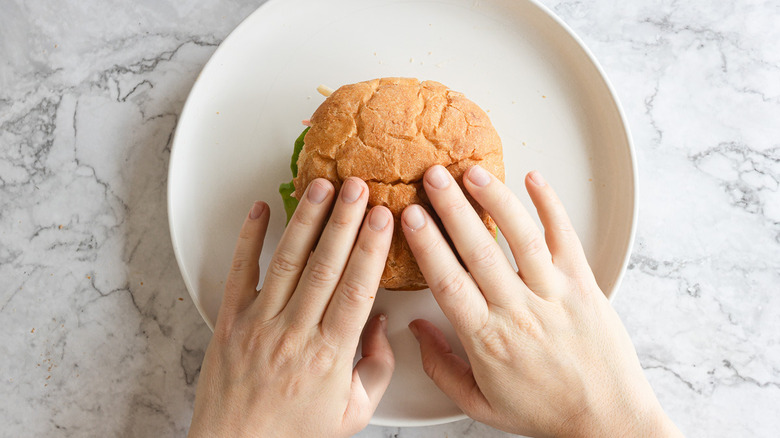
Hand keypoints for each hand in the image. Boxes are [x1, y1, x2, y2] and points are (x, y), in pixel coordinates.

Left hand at [188, 178, 394, 437]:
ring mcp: (259, 324)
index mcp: (330, 355)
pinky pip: (240, 272)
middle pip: (325, 266)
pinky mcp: (229, 321)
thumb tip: (381, 322)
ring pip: (288, 262)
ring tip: (321, 185)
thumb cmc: (296, 434)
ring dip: (306, 220)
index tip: (384, 218)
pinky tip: (261, 209)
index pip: (356, 289)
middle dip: (345, 220)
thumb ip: (376, 367)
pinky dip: (249, 238)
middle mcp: (295, 333)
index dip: (371, 249)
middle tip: (358, 185)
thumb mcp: (353, 413)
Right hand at [402, 165, 681, 436]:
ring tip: (472, 171)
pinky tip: (533, 179)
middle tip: (433, 176)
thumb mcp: (479, 403)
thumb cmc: (544, 412)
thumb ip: (440, 367)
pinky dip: (551, 206)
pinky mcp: (584, 285)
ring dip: (496, 199)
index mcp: (488, 340)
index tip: (410, 216)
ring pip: (522, 238)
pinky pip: (566, 238)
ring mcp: (555, 295)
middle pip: (480, 250)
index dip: (428, 246)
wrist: (608, 420)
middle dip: (453, 208)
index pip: (449, 283)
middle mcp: (520, 312)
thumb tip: (415, 329)